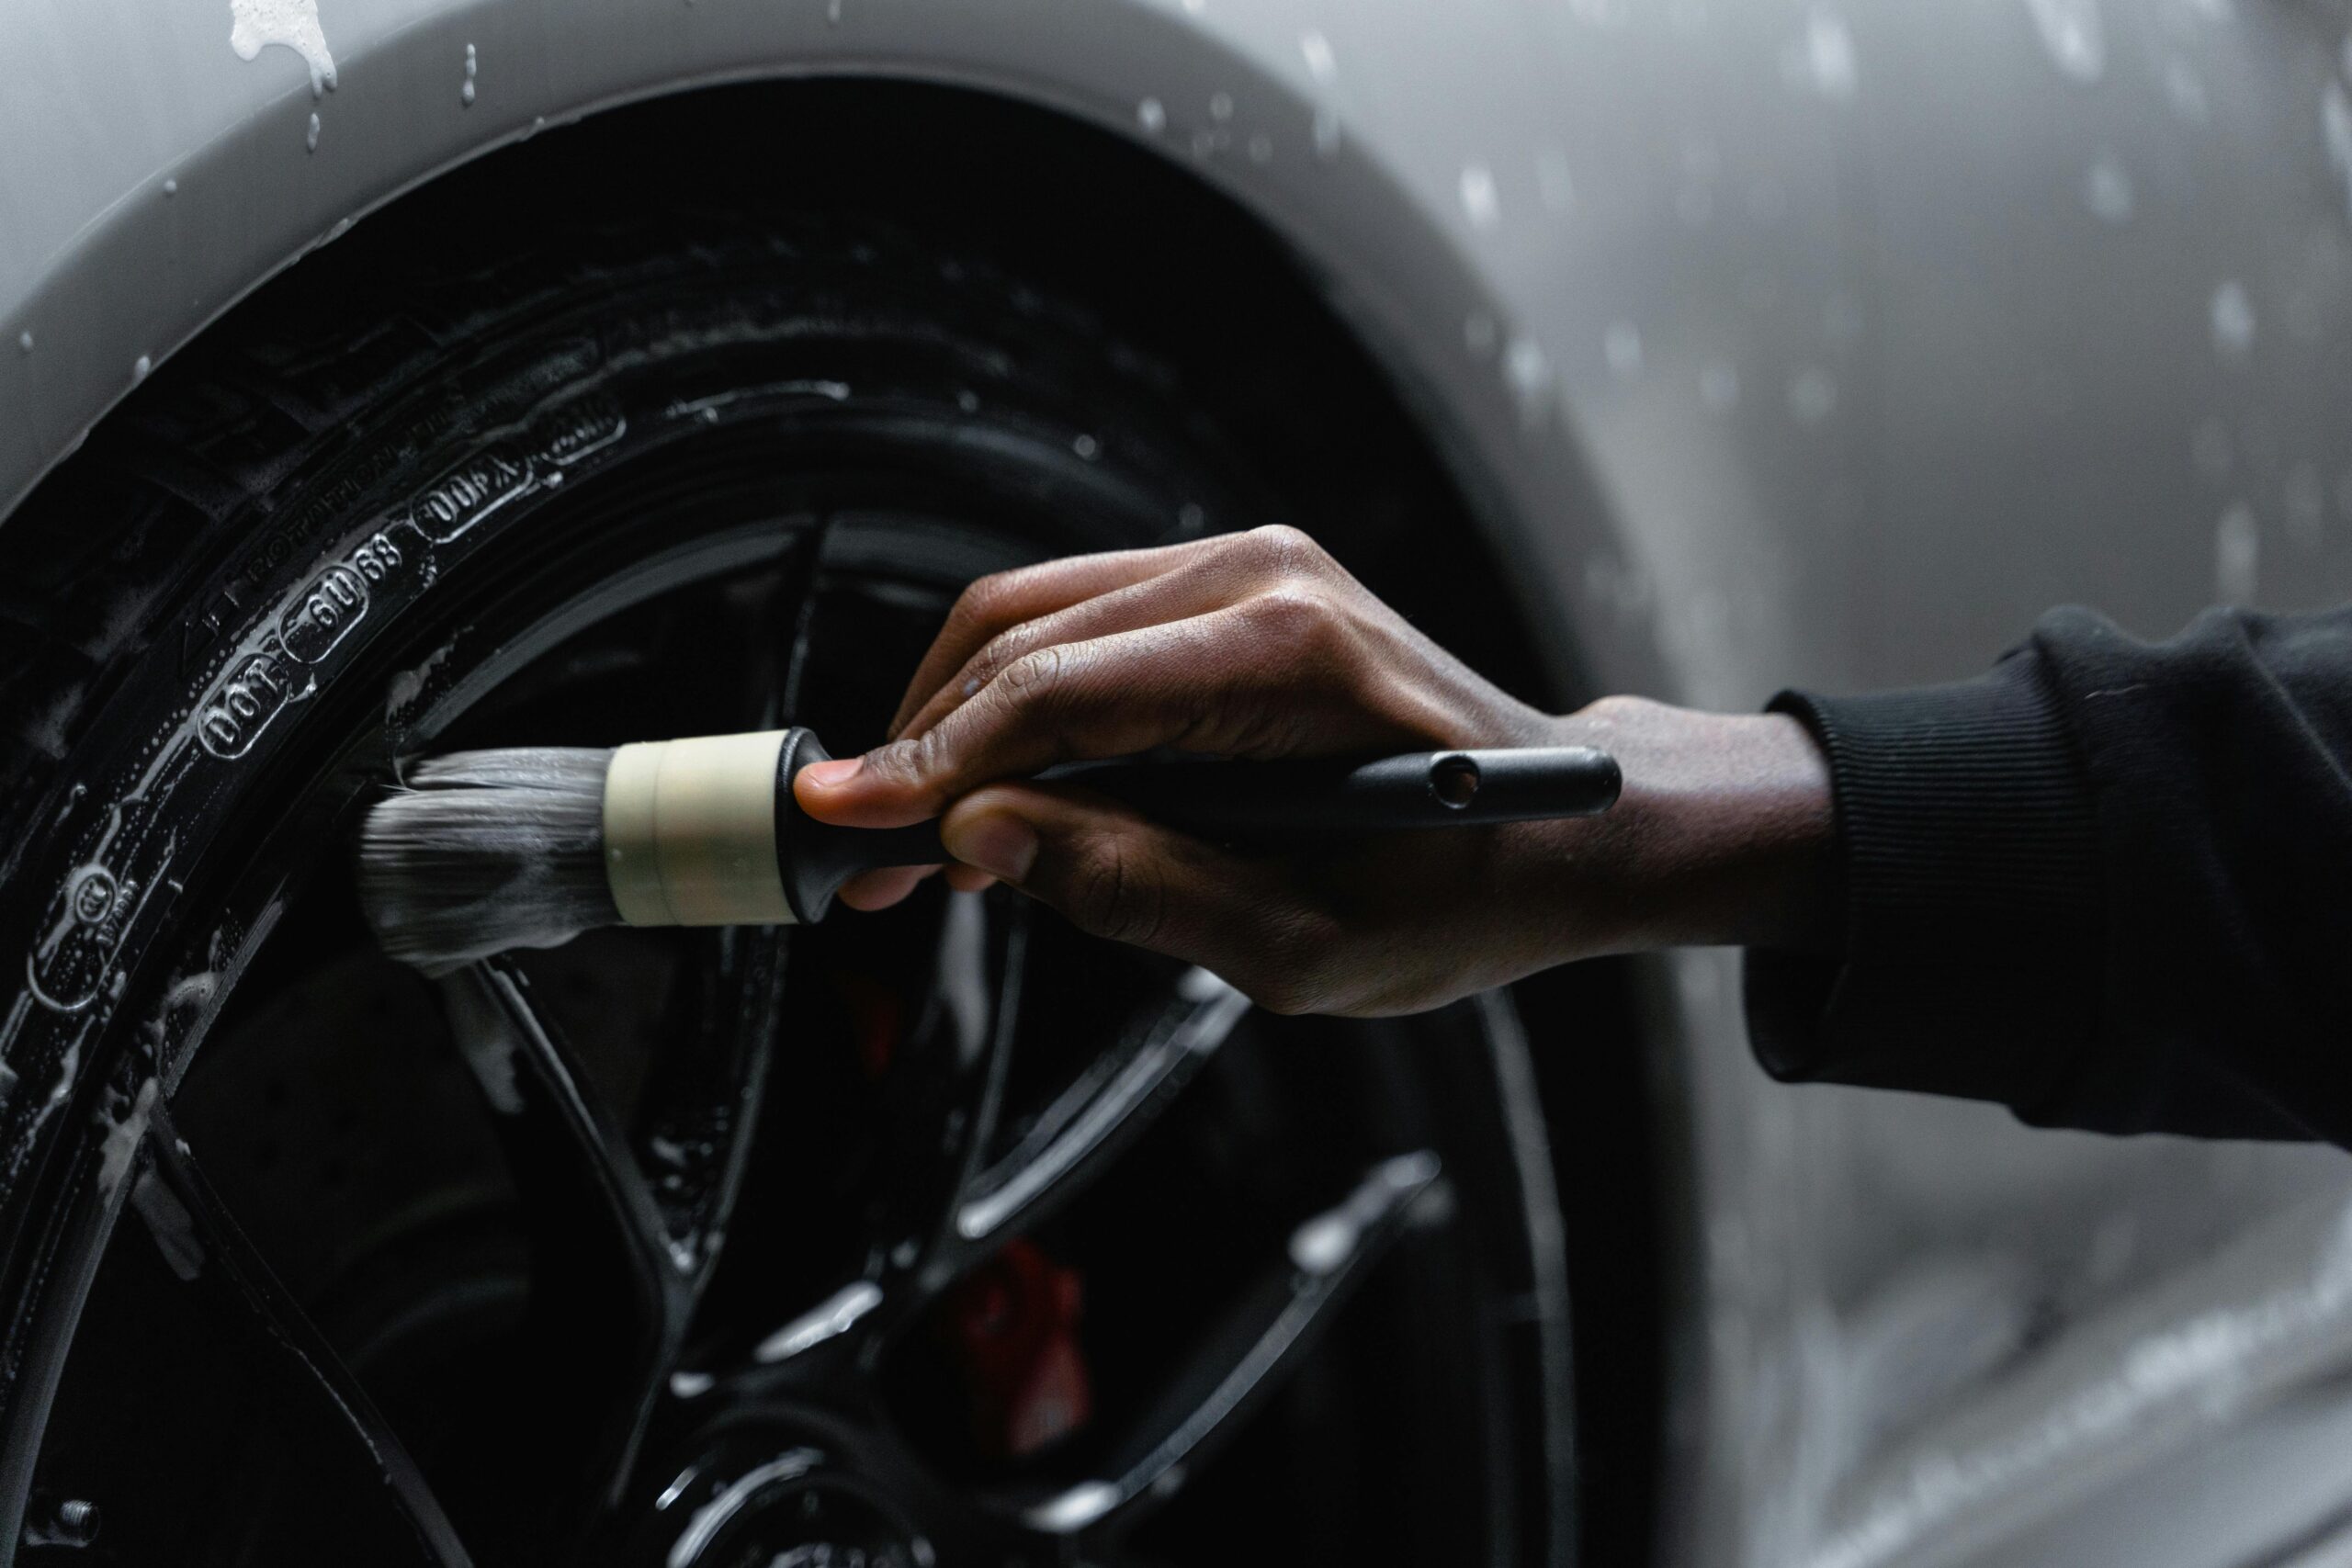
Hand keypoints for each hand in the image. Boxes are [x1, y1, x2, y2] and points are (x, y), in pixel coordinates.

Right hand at [794, 526, 1838, 1013]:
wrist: (1571, 826)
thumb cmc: (1466, 892)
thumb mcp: (1308, 946)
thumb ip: (1140, 890)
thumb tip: (985, 841)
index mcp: (1284, 653)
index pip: (1054, 689)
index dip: (931, 760)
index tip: (845, 824)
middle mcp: (1258, 575)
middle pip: (1019, 631)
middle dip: (921, 744)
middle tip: (865, 859)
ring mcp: (1247, 567)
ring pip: (1031, 616)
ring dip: (954, 722)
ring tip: (914, 839)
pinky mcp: (1234, 589)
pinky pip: (1081, 627)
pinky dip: (1012, 703)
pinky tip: (993, 792)